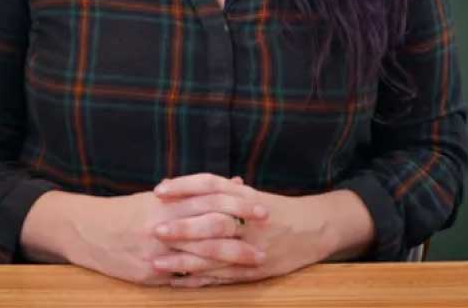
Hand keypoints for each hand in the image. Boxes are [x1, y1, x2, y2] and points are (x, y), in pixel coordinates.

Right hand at [66, 182, 268, 286]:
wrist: (88, 231)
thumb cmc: (129, 211)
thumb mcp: (162, 195)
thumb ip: (198, 190)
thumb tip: (235, 182)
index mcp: (168, 201)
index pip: (211, 198)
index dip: (238, 202)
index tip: (262, 206)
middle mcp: (165, 223)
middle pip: (212, 224)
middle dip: (242, 228)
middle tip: (268, 230)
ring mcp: (158, 250)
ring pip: (203, 254)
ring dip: (233, 257)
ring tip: (257, 259)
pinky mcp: (150, 274)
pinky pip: (184, 276)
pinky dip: (208, 276)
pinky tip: (229, 278)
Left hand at [149, 173, 331, 287]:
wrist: (313, 229)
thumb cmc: (276, 210)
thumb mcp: (252, 195)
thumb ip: (222, 192)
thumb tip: (187, 189)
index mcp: (245, 195)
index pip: (211, 184)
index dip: (184, 186)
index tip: (159, 190)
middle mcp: (247, 218)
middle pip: (211, 220)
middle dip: (182, 227)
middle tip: (155, 229)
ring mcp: (251, 246)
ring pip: (215, 253)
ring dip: (184, 259)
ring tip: (157, 263)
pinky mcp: (255, 269)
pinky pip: (223, 276)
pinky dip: (199, 280)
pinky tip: (178, 282)